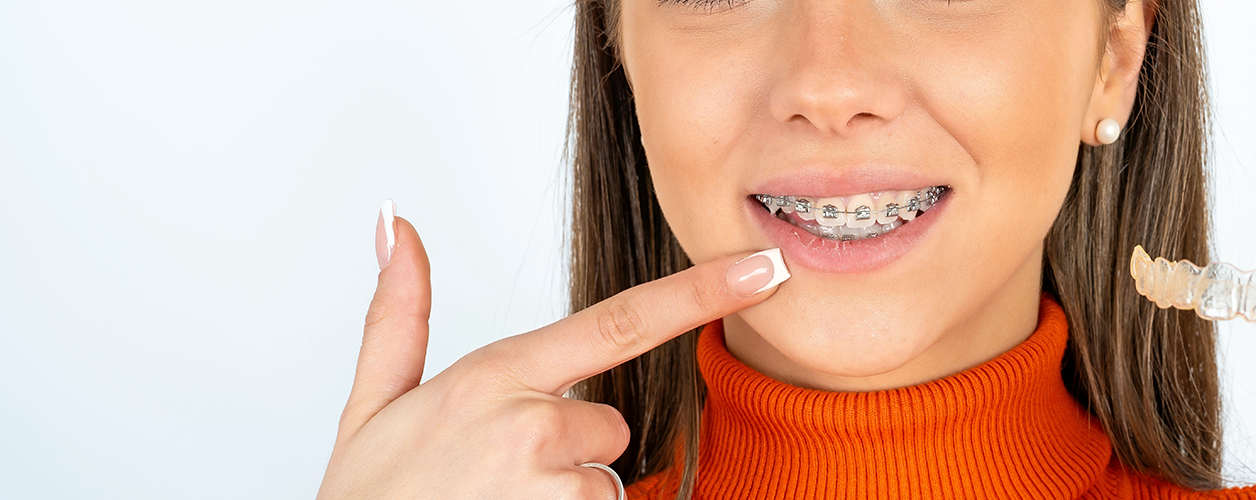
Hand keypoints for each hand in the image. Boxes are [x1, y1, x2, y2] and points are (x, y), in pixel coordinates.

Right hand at [317, 204, 786, 498]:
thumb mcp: (371, 408)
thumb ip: (399, 317)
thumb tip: (399, 225)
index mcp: (495, 378)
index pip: (620, 322)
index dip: (699, 294)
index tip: (761, 270)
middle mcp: (531, 426)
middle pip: (609, 427)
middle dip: (567, 453)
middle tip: (494, 478)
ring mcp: (551, 486)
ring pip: (603, 484)